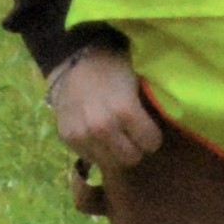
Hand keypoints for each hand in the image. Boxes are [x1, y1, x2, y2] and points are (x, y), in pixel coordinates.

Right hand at [42, 45, 158, 172]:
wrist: (75, 61)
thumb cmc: (113, 69)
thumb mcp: (137, 86)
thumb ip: (145, 112)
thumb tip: (156, 133)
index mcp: (124, 110)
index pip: (150, 143)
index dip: (153, 138)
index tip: (150, 132)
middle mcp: (101, 127)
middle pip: (130, 158)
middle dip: (136, 149)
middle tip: (134, 138)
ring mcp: (82, 135)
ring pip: (109, 163)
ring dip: (116, 153)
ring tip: (117, 139)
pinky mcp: (67, 139)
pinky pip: (90, 158)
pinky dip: (98, 151)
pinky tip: (100, 137)